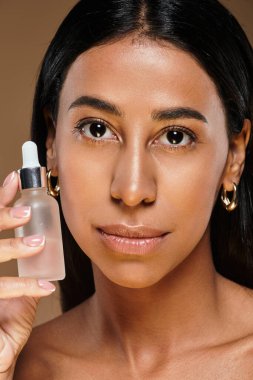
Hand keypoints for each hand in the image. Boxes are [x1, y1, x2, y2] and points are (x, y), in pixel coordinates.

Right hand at [0, 171, 55, 375]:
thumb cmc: (2, 334)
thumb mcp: (14, 308)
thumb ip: (23, 289)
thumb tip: (44, 276)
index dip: (0, 200)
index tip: (15, 179)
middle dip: (0, 217)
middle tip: (26, 210)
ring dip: (12, 248)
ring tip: (38, 243)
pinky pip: (0, 290)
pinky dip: (24, 288)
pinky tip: (46, 288)